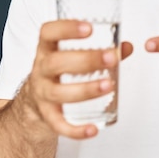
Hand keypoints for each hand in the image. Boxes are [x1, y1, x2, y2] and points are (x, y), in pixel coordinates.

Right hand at [22, 20, 132, 138]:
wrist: (33, 101)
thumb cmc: (59, 71)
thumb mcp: (72, 54)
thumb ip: (100, 50)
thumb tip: (125, 46)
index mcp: (47, 49)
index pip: (49, 33)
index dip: (66, 28)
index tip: (89, 28)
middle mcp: (41, 70)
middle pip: (56, 63)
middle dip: (86, 60)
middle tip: (111, 59)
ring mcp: (42, 94)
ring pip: (59, 93)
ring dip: (86, 90)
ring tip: (109, 86)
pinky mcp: (47, 116)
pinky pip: (59, 125)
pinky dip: (75, 130)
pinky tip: (93, 130)